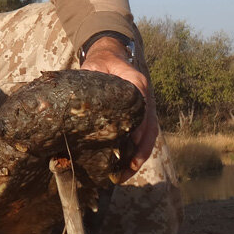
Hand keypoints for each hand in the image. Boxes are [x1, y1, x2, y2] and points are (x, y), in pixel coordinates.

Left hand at [79, 37, 157, 179]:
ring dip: (139, 158)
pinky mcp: (140, 118)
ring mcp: (145, 110)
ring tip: (124, 175)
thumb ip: (92, 75)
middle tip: (126, 170)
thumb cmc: (101, 64)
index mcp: (137, 83)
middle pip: (149, 128)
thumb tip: (83, 93)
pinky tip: (124, 168)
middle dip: (140, 151)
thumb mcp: (96, 65)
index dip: (139, 124)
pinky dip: (136, 154)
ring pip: (149, 137)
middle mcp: (145, 99)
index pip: (142, 106)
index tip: (132, 140)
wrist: (110, 58)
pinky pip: (143, 138)